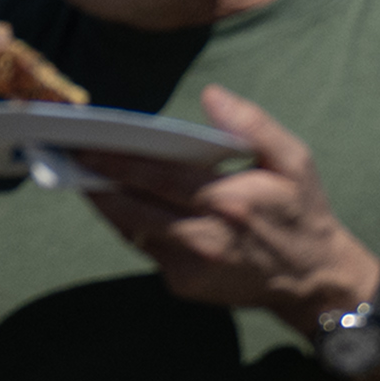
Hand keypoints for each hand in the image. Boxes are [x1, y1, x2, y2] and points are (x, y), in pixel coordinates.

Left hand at [87, 85, 379, 330]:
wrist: (313, 280)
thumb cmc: (301, 212)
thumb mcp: (294, 160)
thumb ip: (253, 124)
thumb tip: (211, 95)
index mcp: (228, 201)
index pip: (157, 176)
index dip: (116, 160)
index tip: (85, 143)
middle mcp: (205, 237)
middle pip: (132, 206)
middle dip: (95, 182)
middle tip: (66, 157)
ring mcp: (192, 266)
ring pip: (131, 230)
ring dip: (105, 204)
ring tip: (82, 177)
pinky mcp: (184, 285)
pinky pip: (146, 250)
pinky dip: (130, 226)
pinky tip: (118, 204)